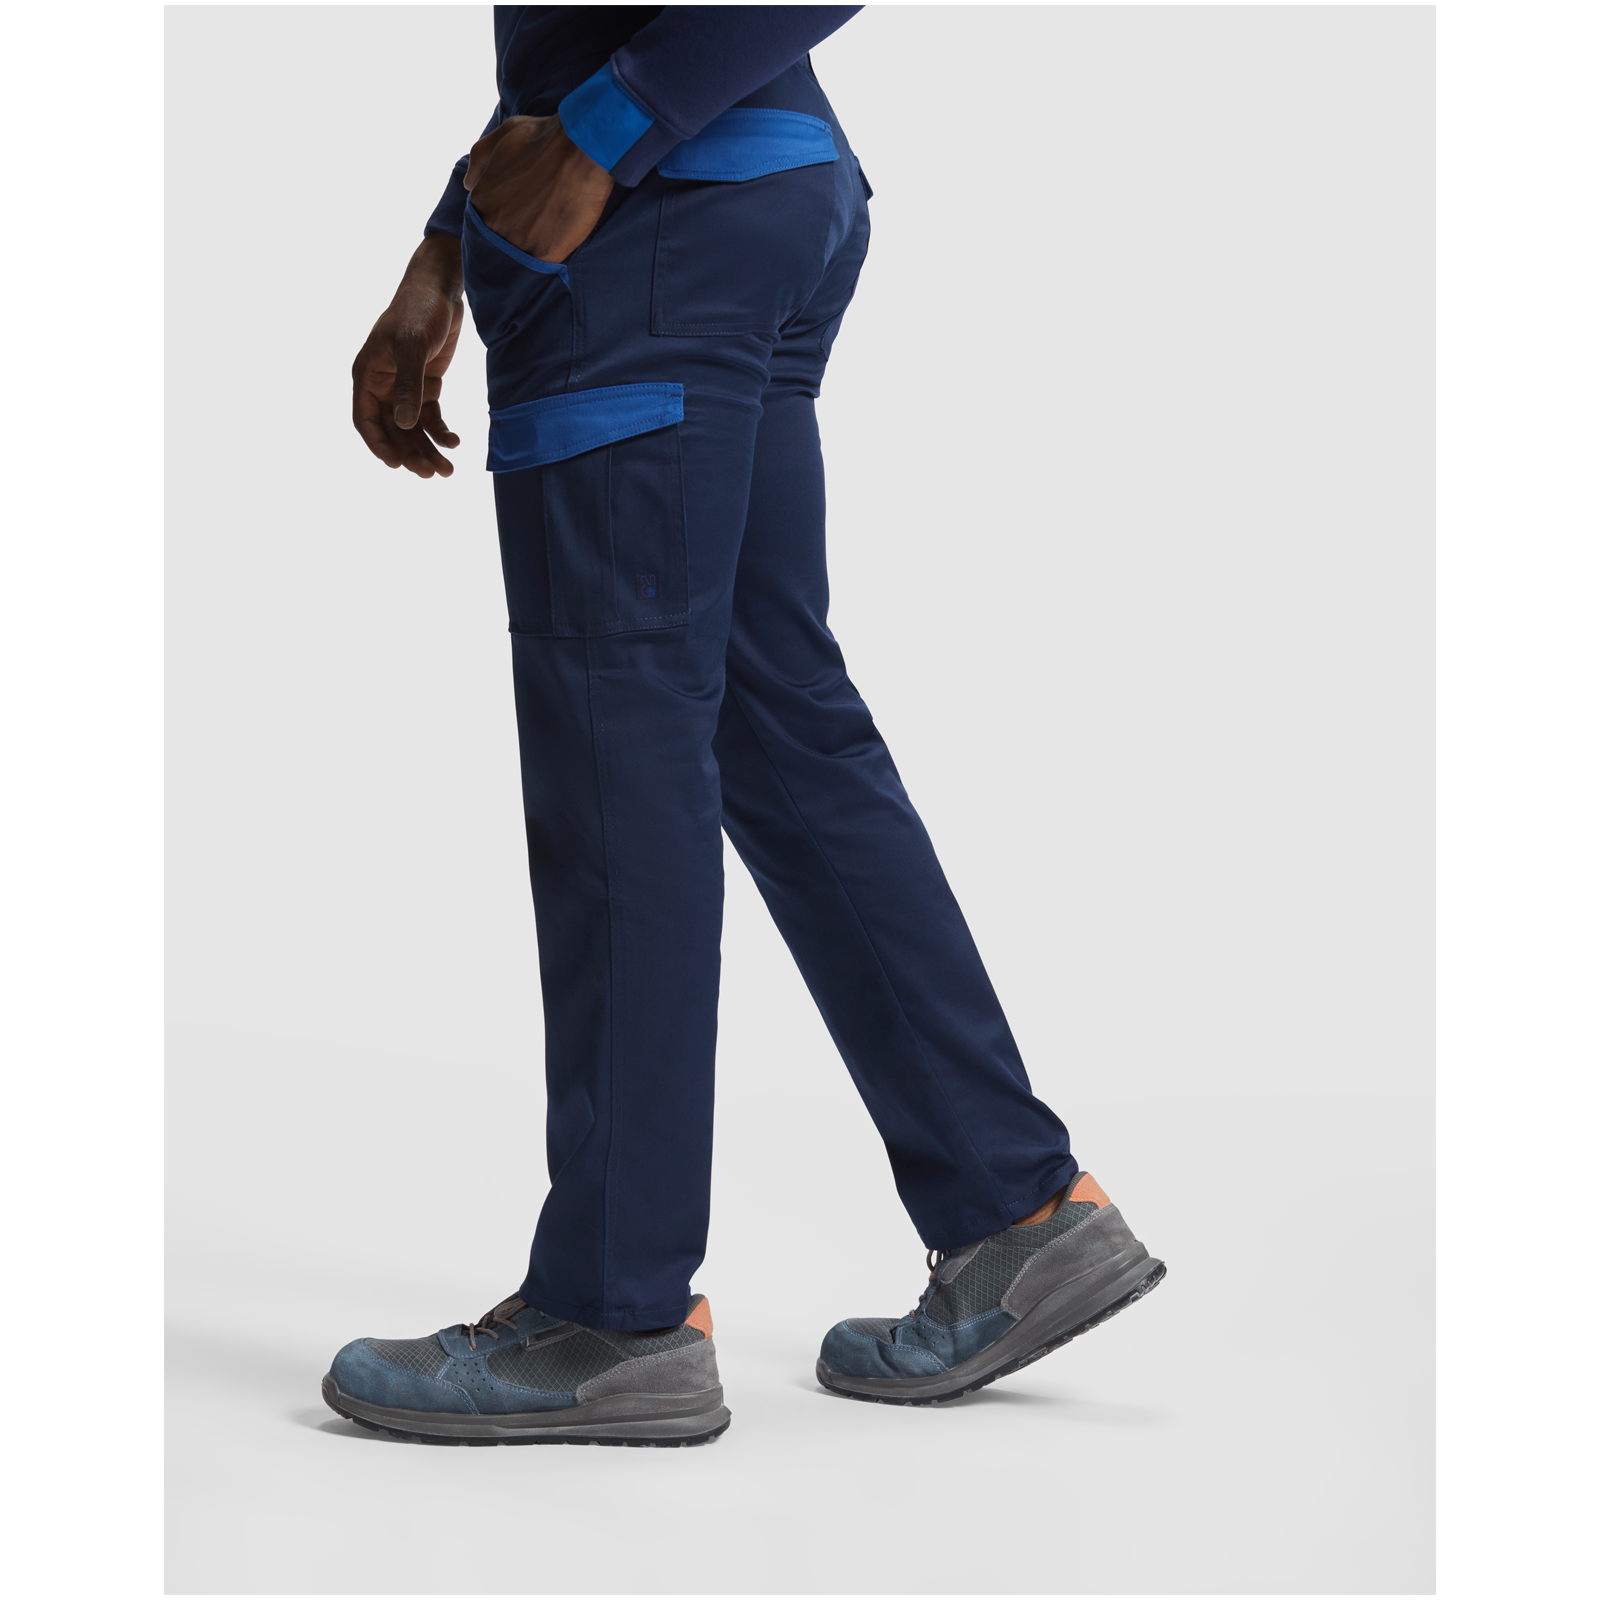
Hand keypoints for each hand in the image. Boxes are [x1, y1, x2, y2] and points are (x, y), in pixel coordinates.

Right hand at [351, 233, 464, 477]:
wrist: (441, 288)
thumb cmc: (419, 310)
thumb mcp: (412, 346)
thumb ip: (408, 385)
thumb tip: (404, 424)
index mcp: (367, 374)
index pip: (365, 419)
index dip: (378, 444)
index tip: (396, 464)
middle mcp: (382, 384)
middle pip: (392, 430)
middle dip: (410, 453)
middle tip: (430, 474)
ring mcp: (404, 386)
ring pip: (412, 428)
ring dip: (427, 449)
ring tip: (446, 470)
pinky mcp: (426, 384)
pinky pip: (430, 417)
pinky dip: (441, 432)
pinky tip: (455, 443)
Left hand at [465, 115, 613, 262]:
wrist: (580, 149)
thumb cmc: (545, 138)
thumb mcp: (503, 136)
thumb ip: (480, 159)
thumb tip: (468, 184)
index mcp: (481, 199)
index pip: (484, 222)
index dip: (504, 217)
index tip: (521, 212)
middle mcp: (493, 224)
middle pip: (500, 242)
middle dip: (516, 234)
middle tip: (538, 224)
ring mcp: (518, 241)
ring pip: (520, 257)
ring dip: (532, 248)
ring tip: (550, 232)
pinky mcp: (545, 254)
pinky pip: (543, 264)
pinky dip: (551, 255)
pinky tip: (561, 239)